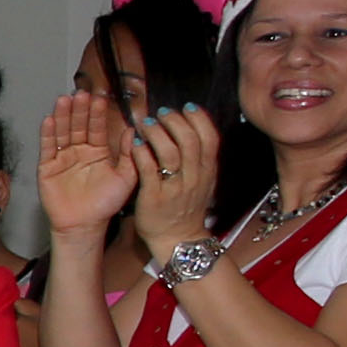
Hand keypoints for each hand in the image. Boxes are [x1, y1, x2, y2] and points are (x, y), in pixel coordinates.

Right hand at [35, 89, 139, 236]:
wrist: (85, 226)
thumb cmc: (105, 204)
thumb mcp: (126, 178)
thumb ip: (129, 154)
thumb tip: (133, 131)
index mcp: (98, 152)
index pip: (97, 128)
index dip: (98, 113)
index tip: (100, 98)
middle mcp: (79, 151)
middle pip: (78, 125)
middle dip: (79, 110)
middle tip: (81, 94)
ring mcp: (62, 158)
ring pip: (62, 132)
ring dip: (63, 116)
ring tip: (64, 100)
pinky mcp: (47, 167)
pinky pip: (47, 148)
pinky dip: (48, 134)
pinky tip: (49, 120)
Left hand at [127, 103, 225, 254]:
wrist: (177, 238)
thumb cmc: (185, 206)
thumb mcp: (203, 180)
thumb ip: (200, 156)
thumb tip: (193, 125)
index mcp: (207, 171)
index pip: (210, 138)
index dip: (199, 119)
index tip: (186, 107)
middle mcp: (195, 178)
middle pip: (190, 141)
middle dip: (175, 121)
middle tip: (162, 113)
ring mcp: (175, 188)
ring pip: (171, 153)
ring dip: (157, 133)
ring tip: (146, 124)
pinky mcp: (154, 198)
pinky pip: (149, 170)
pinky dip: (142, 153)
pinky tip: (135, 143)